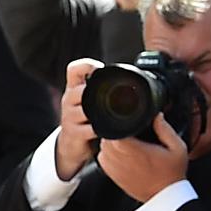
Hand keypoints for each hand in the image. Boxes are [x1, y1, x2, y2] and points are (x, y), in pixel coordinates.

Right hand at [54, 57, 101, 182]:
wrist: (72, 143)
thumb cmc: (86, 118)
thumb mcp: (90, 100)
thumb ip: (103, 89)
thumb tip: (141, 77)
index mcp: (75, 88)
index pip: (74, 69)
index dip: (87, 66)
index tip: (101, 70)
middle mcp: (69, 99)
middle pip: (80, 90)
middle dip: (97, 94)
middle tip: (112, 100)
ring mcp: (69, 116)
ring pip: (84, 110)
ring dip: (100, 114)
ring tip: (112, 117)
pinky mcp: (72, 133)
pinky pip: (89, 129)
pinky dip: (101, 130)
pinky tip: (107, 131)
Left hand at [99, 114, 191, 203]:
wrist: (164, 196)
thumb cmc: (171, 174)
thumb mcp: (177, 148)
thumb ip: (165, 129)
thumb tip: (156, 115)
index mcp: (134, 149)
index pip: (113, 129)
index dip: (119, 123)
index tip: (130, 124)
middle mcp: (120, 158)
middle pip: (106, 136)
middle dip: (116, 131)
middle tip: (131, 132)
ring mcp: (114, 168)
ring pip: (103, 146)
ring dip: (111, 142)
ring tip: (127, 142)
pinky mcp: (112, 175)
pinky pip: (102, 158)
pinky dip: (109, 153)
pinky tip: (122, 154)